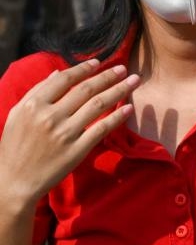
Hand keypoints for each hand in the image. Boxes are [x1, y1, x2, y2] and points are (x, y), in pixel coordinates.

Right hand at [0, 60, 137, 208]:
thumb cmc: (14, 147)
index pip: (65, 79)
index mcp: (33, 105)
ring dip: (119, 90)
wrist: (13, 182)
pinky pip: (102, 128)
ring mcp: (65, 133)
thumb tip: (59, 72)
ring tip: (134, 81)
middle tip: (124, 68)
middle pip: (86, 89)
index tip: (98, 62)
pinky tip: (129, 107)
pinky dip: (117, 116)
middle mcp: (50, 117)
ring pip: (98, 104)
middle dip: (108, 76)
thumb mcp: (17, 115)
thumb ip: (37, 91)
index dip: (84, 69)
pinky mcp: (77, 150)